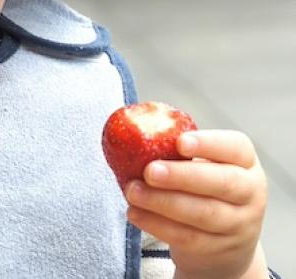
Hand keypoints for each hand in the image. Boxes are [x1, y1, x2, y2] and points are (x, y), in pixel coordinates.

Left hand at [123, 129, 267, 278]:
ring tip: (133, 191)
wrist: (227, 244)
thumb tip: (134, 133)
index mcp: (245, 162)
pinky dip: (157, 225)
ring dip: (162, 202)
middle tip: (149, 171)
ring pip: (203, 213)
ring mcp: (238, 224)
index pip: (235, 148)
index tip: (180, 142)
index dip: (208, 143)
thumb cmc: (205, 188)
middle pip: (221, 182)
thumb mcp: (204, 166)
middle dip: (182, 176)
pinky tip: (135, 213)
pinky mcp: (219, 249)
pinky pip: (187, 237)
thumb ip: (178, 151)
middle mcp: (250, 192)